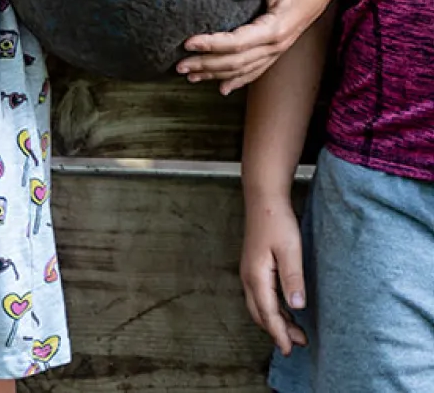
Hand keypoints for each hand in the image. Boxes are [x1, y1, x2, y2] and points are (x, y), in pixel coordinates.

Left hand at [177, 0, 338, 93]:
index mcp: (276, 28)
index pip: (237, 42)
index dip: (212, 44)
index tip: (187, 42)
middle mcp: (277, 44)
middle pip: (236, 62)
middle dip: (207, 65)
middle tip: (178, 66)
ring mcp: (278, 49)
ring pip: (244, 70)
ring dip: (216, 75)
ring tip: (190, 77)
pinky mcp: (277, 47)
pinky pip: (256, 69)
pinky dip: (238, 80)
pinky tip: (223, 88)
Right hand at [241, 196, 306, 354]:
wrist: (263, 196)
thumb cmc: (276, 220)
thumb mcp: (290, 249)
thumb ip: (292, 278)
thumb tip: (296, 306)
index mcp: (256, 276)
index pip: (268, 313)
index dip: (279, 333)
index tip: (290, 349)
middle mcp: (248, 276)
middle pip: (260, 313)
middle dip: (276, 331)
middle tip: (296, 344)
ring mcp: (249, 270)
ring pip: (259, 305)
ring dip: (274, 320)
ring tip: (294, 331)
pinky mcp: (254, 265)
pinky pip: (260, 295)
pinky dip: (272, 307)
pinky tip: (285, 308)